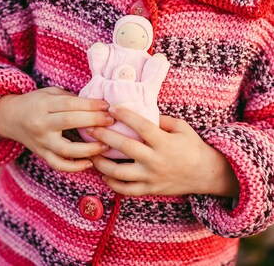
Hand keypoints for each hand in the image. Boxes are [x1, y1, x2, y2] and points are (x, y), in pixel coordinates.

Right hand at [0, 87, 113, 171]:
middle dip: (94, 121)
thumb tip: (98, 106)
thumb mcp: (51, 93)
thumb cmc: (36, 102)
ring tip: (106, 145)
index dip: (91, 104)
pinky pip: (59, 165)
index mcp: (44, 105)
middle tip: (111, 121)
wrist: (10, 118)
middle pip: (70, 122)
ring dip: (88, 149)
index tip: (107, 106)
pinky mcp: (42, 154)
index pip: (70, 104)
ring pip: (66, 149)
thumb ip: (71, 98)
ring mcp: (41, 142)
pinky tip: (90, 163)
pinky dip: (75, 167)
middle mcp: (41, 124)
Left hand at [88, 106, 238, 196]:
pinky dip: (112, 183)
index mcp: (164, 142)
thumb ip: (161, 121)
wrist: (205, 173)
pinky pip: (127, 190)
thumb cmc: (192, 147)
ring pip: (120, 172)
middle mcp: (155, 160)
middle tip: (90, 128)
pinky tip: (104, 175)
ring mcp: (151, 177)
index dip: (124, 115)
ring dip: (102, 163)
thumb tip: (140, 114)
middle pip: (124, 147)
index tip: (111, 107)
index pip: (140, 125)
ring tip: (91, 154)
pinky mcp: (150, 190)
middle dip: (104, 136)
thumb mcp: (182, 128)